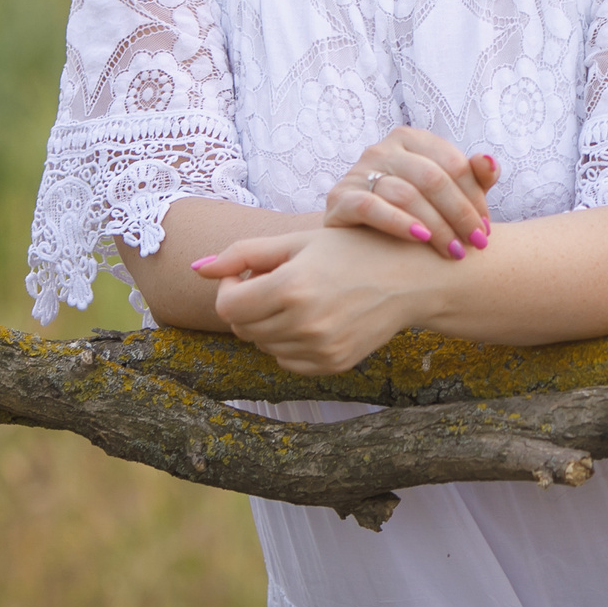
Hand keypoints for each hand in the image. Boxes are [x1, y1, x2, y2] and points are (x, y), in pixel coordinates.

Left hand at [196, 228, 424, 373]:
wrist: (412, 278)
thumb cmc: (353, 249)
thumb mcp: (299, 240)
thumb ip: (243, 254)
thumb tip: (196, 268)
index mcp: (291, 287)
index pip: (228, 307)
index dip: (230, 289)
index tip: (249, 273)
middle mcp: (303, 324)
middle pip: (243, 328)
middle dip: (249, 305)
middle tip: (276, 280)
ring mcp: (319, 349)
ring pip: (263, 346)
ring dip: (269, 324)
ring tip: (299, 297)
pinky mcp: (332, 365)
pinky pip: (288, 360)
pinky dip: (290, 342)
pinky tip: (315, 317)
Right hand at [324, 126, 499, 259]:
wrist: (359, 239)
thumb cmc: (411, 214)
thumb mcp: (446, 194)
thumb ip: (473, 178)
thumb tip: (491, 163)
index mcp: (412, 140)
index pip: (453, 163)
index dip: (475, 197)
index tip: (486, 228)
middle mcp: (384, 149)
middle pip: (432, 178)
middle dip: (460, 214)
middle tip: (476, 243)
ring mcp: (359, 171)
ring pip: (406, 194)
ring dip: (437, 225)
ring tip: (454, 250)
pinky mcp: (341, 198)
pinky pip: (371, 207)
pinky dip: (398, 222)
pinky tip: (420, 238)